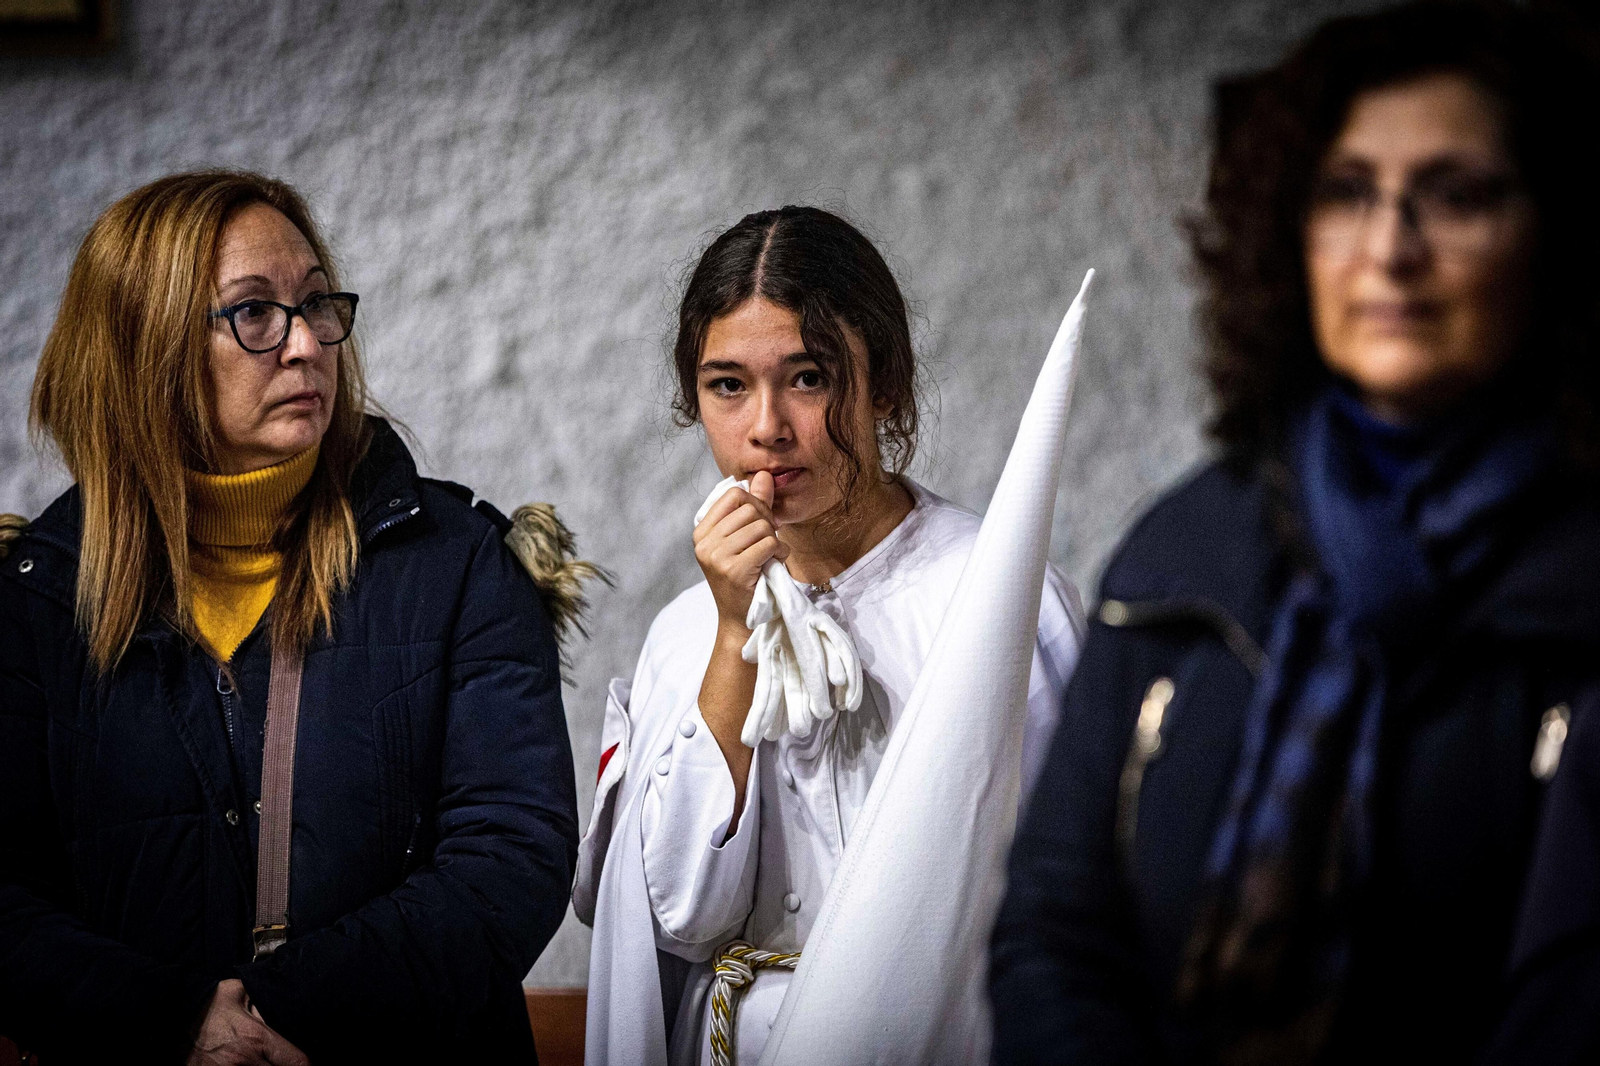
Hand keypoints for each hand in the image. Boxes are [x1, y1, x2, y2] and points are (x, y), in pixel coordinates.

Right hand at [188, 979, 308, 1065]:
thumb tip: (279, 1008)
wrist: (174, 1017)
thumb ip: (263, 1004)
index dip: (305, 1065)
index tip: (306, 1064)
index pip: (295, 1061)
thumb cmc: (209, 1004)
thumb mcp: (241, 993)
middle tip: (283, 1062)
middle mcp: (245, 1061)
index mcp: (257, 1038)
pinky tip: (246, 1065)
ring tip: (264, 1063)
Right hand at [693, 470, 788, 635]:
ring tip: (769, 557)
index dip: (754, 504)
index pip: (733, 495)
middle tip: (767, 543)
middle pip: (749, 509)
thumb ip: (754, 506)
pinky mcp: (734, 570)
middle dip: (767, 524)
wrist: (740, 620)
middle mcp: (704, 542)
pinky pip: (768, 545)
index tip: (759, 525)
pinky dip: (779, 553)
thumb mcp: (744, 539)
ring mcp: (717, 556)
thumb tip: (764, 475)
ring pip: (761, 527)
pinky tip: (773, 565)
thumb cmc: (745, 577)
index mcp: (702, 531)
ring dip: (774, 542)